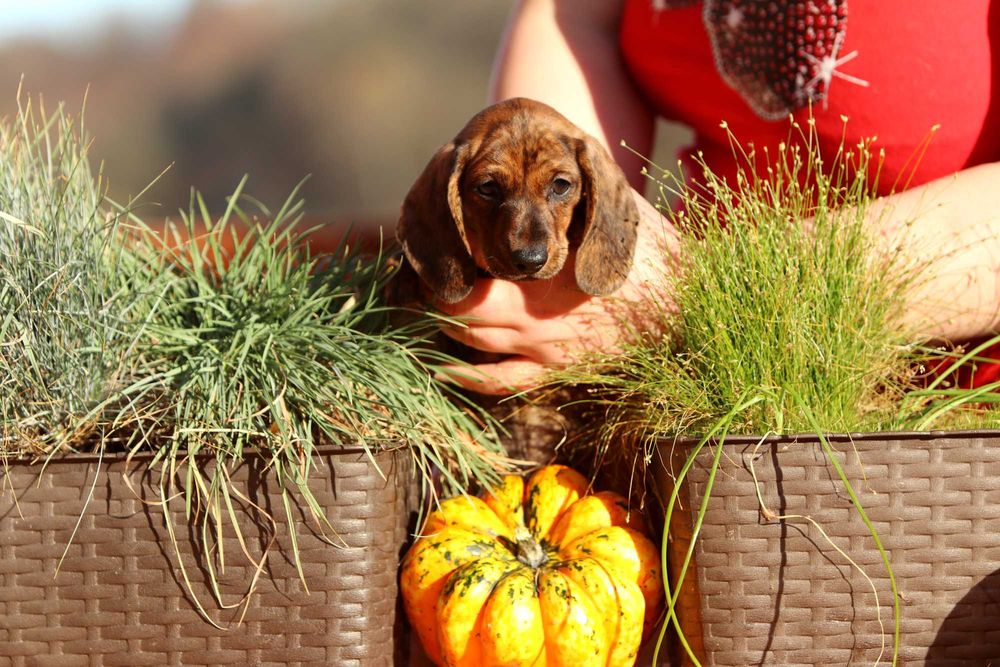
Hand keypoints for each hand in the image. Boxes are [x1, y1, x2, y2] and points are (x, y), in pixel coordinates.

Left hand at [435, 192, 677, 394]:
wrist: (691, 315)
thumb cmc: (656, 259)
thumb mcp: (615, 214)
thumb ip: (575, 198)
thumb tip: (551, 159)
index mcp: (544, 278)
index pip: (468, 277)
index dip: (441, 265)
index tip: (431, 250)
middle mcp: (534, 318)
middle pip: (457, 312)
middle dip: (435, 295)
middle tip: (422, 280)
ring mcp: (543, 350)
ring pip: (470, 345)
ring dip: (445, 326)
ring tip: (429, 307)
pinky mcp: (556, 371)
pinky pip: (499, 382)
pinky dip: (465, 375)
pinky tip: (442, 366)